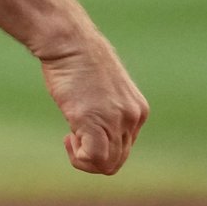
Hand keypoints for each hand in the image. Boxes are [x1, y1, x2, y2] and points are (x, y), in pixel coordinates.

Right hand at [40, 35, 149, 175]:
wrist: (69, 41)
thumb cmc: (78, 58)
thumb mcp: (103, 87)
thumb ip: (108, 107)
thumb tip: (98, 122)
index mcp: (138, 109)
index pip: (125, 146)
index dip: (102, 145)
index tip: (82, 130)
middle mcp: (132, 117)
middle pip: (118, 159)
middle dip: (94, 155)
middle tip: (73, 137)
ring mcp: (116, 121)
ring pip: (107, 164)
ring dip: (85, 159)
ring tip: (70, 138)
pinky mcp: (95, 122)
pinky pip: (93, 159)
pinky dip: (79, 158)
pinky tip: (68, 139)